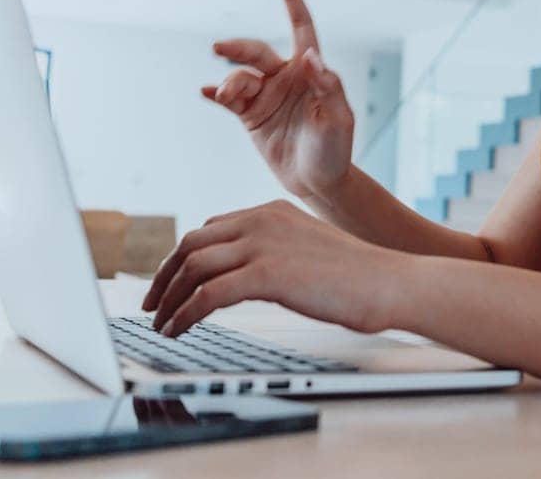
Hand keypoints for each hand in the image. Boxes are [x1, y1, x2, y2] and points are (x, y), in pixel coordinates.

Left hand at [141, 200, 406, 335]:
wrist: (388, 281)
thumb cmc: (358, 275)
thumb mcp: (308, 249)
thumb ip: (276, 252)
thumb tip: (250, 275)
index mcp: (270, 212)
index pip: (210, 229)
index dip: (183, 256)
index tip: (170, 281)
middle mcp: (261, 221)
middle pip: (192, 243)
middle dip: (164, 276)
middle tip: (151, 304)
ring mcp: (262, 245)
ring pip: (193, 266)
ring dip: (169, 298)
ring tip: (160, 324)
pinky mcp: (267, 274)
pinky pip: (208, 294)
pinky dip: (185, 314)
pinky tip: (178, 329)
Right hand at [202, 0, 355, 199]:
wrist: (317, 181)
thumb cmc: (334, 148)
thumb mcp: (339, 118)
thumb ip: (327, 86)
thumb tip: (310, 56)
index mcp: (310, 70)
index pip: (300, 25)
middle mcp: (285, 77)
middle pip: (257, 51)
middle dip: (238, 47)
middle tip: (219, 48)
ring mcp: (266, 95)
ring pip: (240, 76)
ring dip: (230, 82)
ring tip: (226, 96)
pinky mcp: (251, 116)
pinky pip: (228, 99)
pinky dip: (216, 93)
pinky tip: (204, 91)